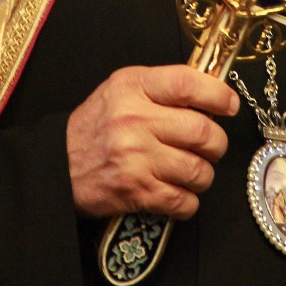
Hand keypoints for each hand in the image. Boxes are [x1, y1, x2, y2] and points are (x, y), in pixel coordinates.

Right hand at [66, 64, 239, 219]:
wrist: (57, 164)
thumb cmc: (96, 125)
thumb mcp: (121, 89)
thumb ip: (161, 87)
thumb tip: (210, 94)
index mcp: (133, 87)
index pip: (187, 84)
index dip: (217, 94)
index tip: (228, 104)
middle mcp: (135, 120)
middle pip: (202, 131)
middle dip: (216, 143)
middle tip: (211, 145)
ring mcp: (136, 158)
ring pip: (198, 170)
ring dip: (204, 174)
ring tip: (192, 169)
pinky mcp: (136, 191)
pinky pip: (183, 201)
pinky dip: (189, 200)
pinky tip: (178, 192)